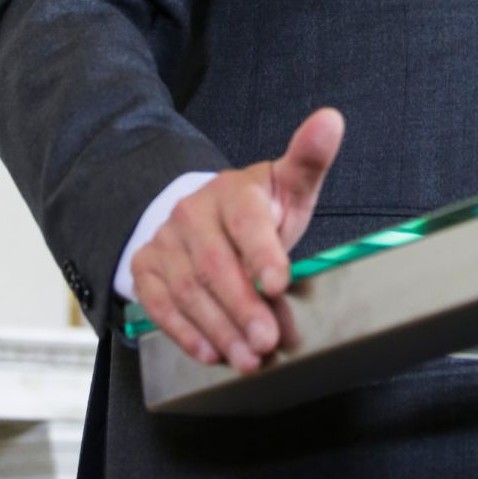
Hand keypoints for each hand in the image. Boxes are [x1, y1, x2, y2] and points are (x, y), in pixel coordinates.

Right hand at [129, 106, 344, 372]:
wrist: (207, 215)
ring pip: (188, 289)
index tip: (280, 284)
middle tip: (267, 342)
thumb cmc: (259, 207)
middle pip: (216, 265)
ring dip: (219, 329)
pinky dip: (184, 332)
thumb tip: (331, 119)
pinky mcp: (146, 267)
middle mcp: (193, 211)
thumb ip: (311, 159)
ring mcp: (165, 239)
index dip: (263, 253)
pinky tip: (210, 352)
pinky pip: (159, 304)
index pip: (246, 220)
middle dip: (243, 307)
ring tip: (248, 358)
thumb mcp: (289, 185)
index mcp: (233, 189)